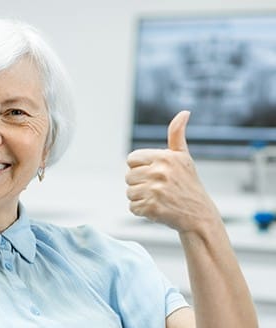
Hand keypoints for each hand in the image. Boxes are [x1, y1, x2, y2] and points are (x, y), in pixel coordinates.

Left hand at [125, 110, 219, 232]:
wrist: (198, 214)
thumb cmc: (189, 185)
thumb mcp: (184, 158)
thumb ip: (177, 136)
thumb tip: (184, 113)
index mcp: (165, 157)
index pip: (131, 159)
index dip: (139, 168)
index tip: (154, 174)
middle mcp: (159, 172)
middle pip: (128, 176)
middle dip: (139, 184)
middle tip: (158, 189)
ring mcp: (155, 190)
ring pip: (129, 192)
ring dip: (140, 198)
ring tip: (158, 198)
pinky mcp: (151, 207)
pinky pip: (132, 207)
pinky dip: (141, 210)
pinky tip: (156, 208)